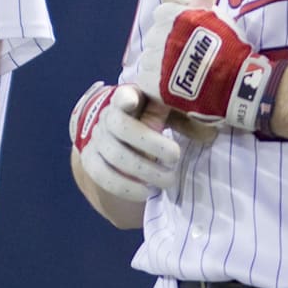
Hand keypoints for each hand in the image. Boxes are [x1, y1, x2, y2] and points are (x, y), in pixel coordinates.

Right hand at [70, 82, 180, 201]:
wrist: (123, 145)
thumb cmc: (151, 122)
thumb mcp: (162, 111)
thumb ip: (172, 112)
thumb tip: (197, 121)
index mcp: (127, 98)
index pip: (123, 95)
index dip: (126, 98)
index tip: (134, 101)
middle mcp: (107, 116)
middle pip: (121, 127)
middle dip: (151, 144)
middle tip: (175, 158)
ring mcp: (96, 138)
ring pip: (114, 155)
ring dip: (145, 171)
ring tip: (167, 180)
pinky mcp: (89, 160)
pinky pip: (103, 176)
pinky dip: (127, 188)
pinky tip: (147, 192)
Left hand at [132, 0, 270, 129]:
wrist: (236, 81)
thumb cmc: (229, 45)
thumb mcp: (213, 14)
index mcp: (175, 17)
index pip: (161, 14)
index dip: (173, 26)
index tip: (187, 36)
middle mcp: (162, 36)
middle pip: (154, 37)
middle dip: (167, 45)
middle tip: (188, 57)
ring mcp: (156, 60)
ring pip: (148, 59)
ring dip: (161, 65)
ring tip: (184, 73)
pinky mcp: (154, 84)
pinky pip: (145, 79)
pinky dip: (156, 84)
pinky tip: (175, 85)